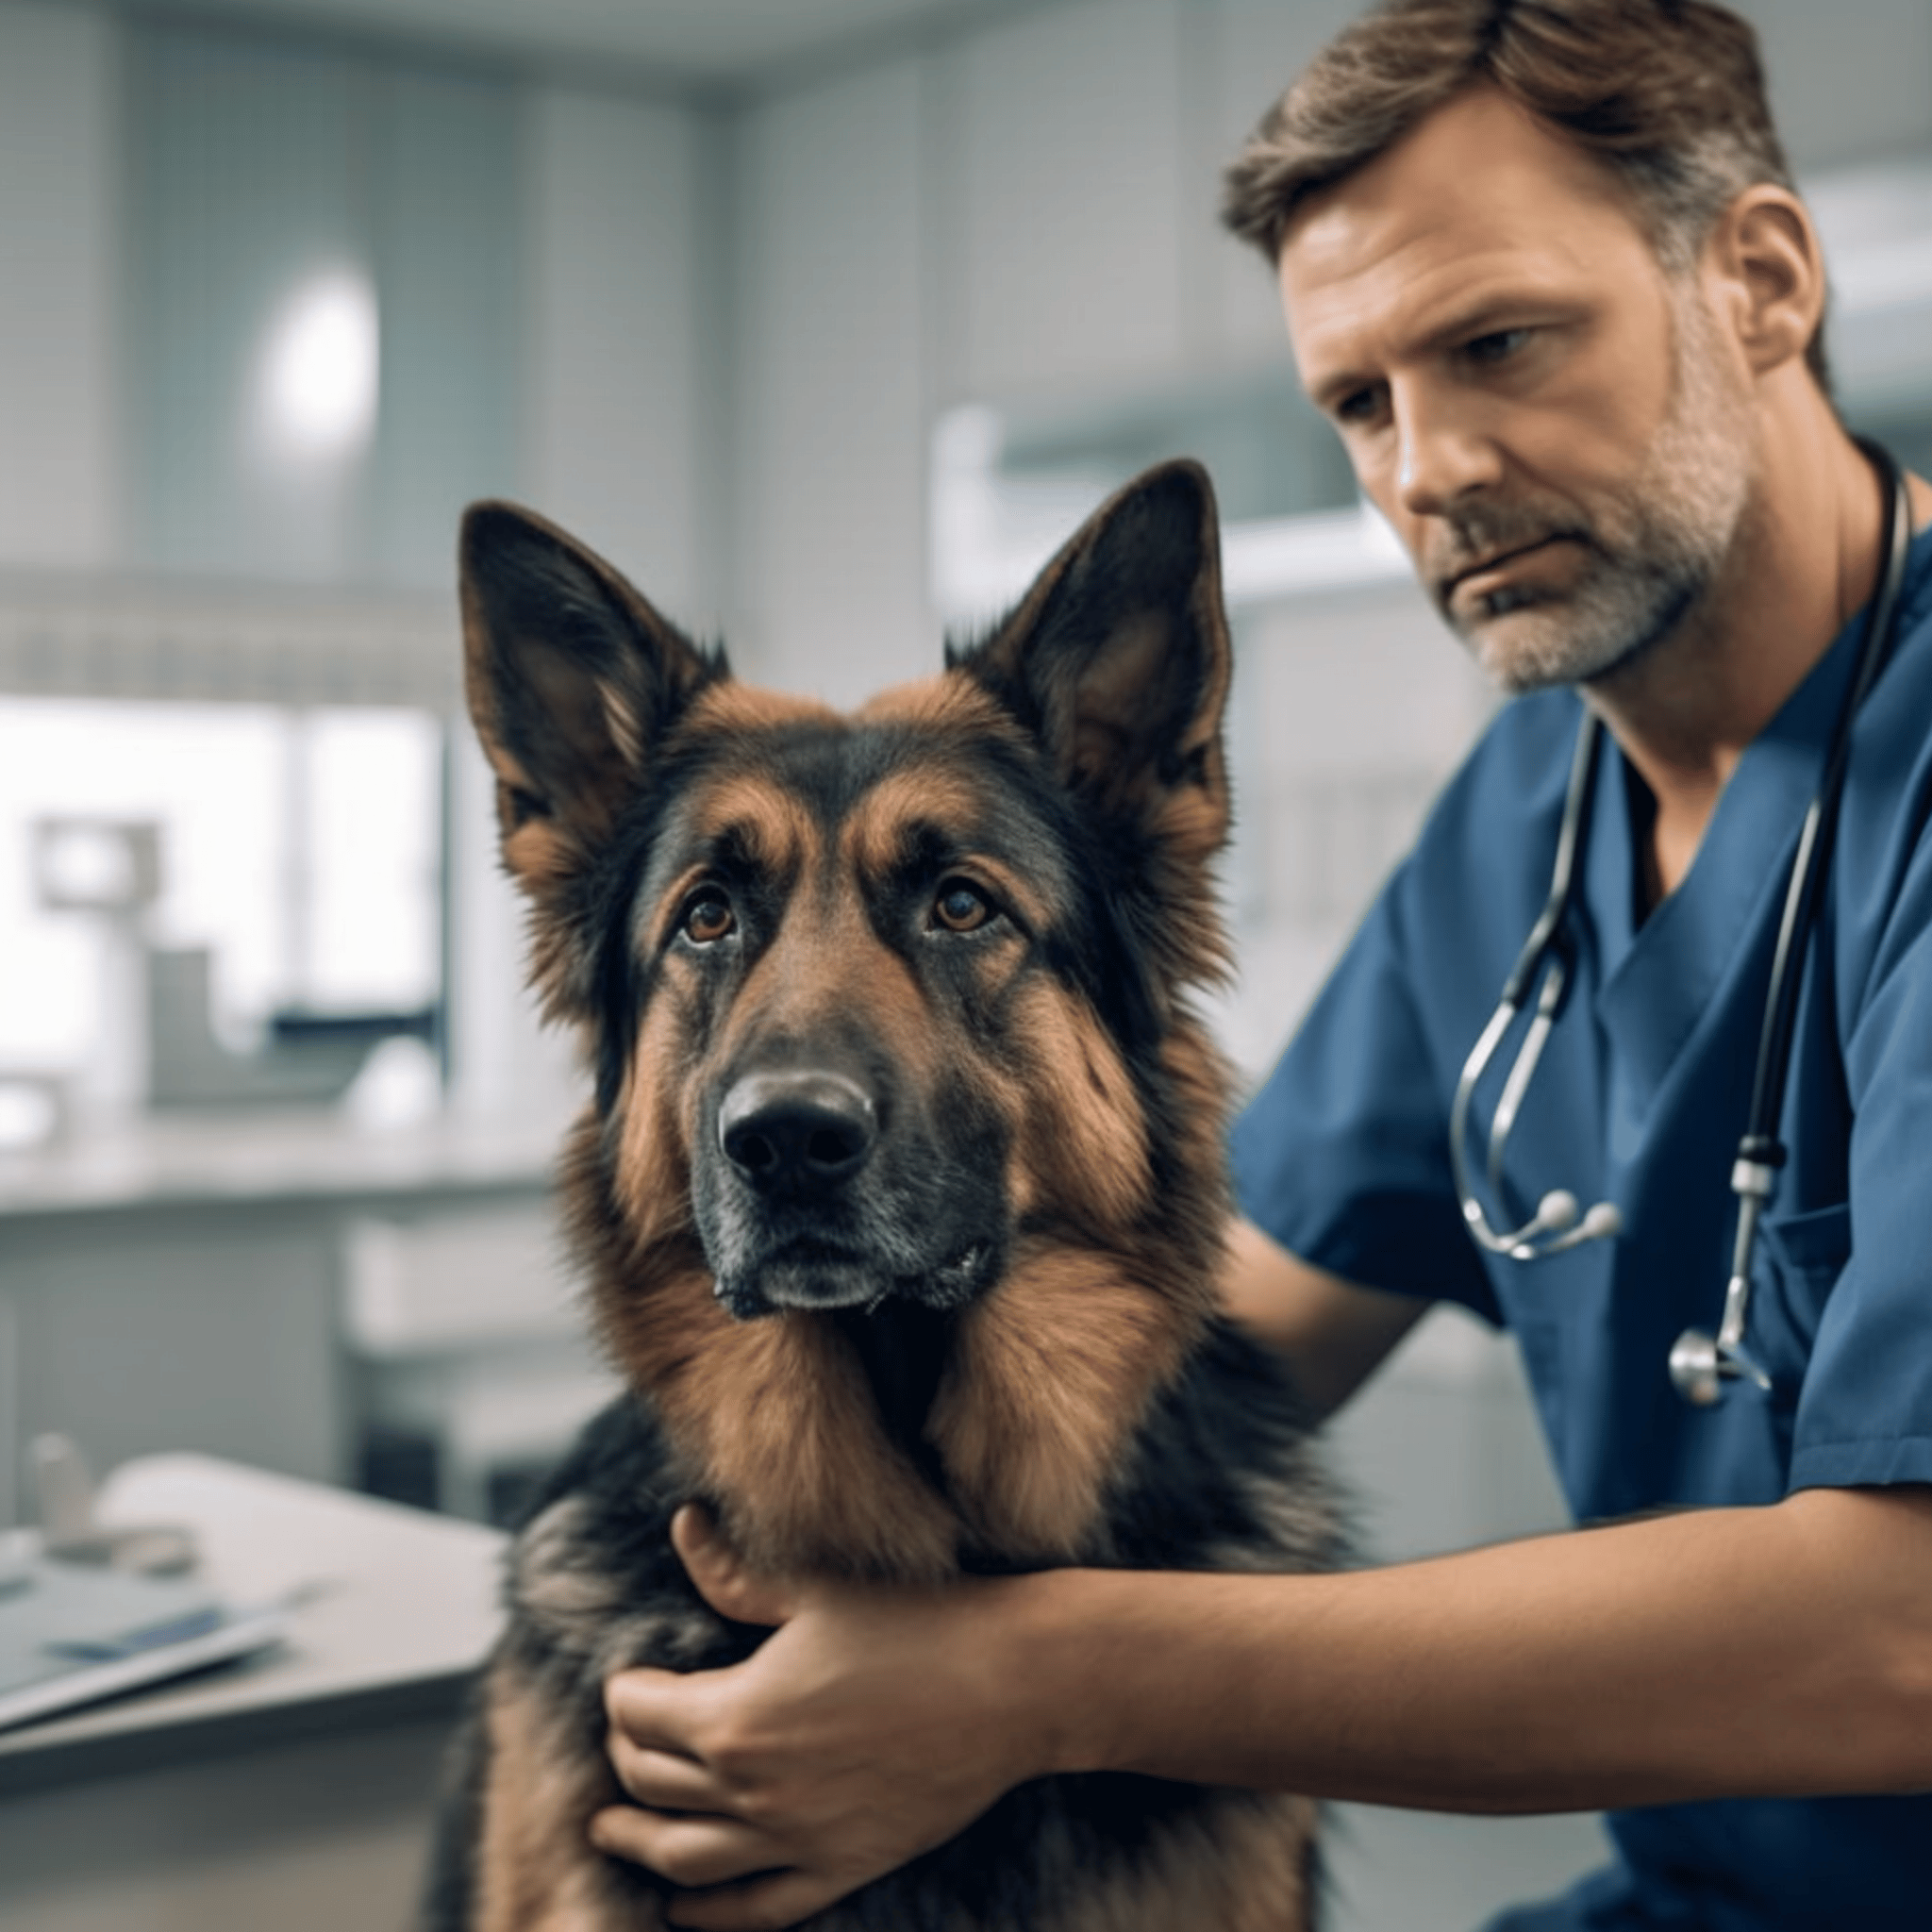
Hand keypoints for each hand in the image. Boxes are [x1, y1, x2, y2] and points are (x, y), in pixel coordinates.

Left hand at [592, 1505, 1046, 1929]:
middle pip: (650, 1784)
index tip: (630, 1679)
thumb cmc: (916, 1621)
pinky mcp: (843, 1868)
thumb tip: (681, 1527)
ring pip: (685, 1858)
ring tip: (613, 1828)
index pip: (638, 1714)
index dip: (623, 1693)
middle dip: (625, 1755)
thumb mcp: (816, 1588)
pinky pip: (756, 1909)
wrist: (1013, 1683)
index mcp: (736, 1715)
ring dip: (638, 1842)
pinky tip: (682, 1906)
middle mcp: (754, 1790)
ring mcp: (797, 1840)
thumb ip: (735, 1572)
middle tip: (626, 1736)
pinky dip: (708, 1913)